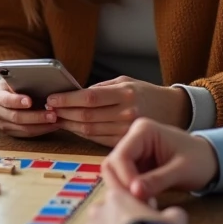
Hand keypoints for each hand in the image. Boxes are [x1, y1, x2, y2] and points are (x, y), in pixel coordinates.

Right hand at [0, 77, 59, 137]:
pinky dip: (41, 130)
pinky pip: (26, 134)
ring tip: (55, 119)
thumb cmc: (15, 82)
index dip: (17, 101)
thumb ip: (23, 80)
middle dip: (35, 116)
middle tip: (52, 113)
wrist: (7, 91)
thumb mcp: (15, 77)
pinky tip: (52, 125)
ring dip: (41, 125)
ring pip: (22, 128)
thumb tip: (41, 81)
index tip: (30, 101)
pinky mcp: (10, 131)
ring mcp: (2, 123)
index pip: (5, 100)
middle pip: (15, 117)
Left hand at [46, 77, 190, 145]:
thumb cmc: (146, 93)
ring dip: (69, 125)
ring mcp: (126, 130)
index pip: (89, 97)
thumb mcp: (126, 82)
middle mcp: (126, 113)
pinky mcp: (126, 142)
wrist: (173, 111)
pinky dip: (82, 134)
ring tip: (56, 118)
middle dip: (64, 113)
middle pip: (86, 115)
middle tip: (48, 109)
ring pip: (90, 130)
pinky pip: (98, 139)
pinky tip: (73, 127)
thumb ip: (101, 88)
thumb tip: (74, 92)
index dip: (67, 99)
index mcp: (125, 93)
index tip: (51, 98)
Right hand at [104, 118, 219, 201]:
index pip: (121, 156)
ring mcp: (132, 152)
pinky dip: (130, 193)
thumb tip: (134, 192)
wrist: (212, 161)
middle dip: (121, 185)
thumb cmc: (200, 161)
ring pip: (114, 174)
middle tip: (137, 204)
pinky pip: (123, 180)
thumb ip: (157, 180)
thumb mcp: (181, 171)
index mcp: (143, 130)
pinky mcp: (135, 165)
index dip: (125, 177)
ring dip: (124, 191)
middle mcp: (133, 138)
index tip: (137, 197)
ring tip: (143, 205)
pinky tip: (144, 203)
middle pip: (112, 164)